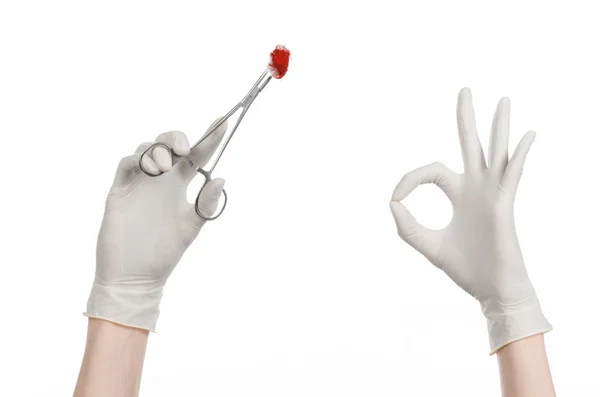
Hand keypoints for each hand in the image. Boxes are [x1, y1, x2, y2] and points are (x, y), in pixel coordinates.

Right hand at [85, 118, 227, 330]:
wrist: (134, 276)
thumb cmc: (164, 254)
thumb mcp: (192, 228)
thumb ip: (206, 204)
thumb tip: (222, 178)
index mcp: (179, 187)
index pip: (197, 156)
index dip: (209, 138)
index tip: (223, 122)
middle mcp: (160, 181)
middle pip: (168, 144)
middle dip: (177, 138)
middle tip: (185, 150)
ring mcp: (139, 183)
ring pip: (147, 148)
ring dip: (159, 150)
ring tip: (166, 168)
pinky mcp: (120, 190)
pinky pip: (127, 164)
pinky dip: (139, 159)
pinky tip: (150, 170)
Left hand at [389, 88, 551, 353]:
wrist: (490, 290)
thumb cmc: (465, 268)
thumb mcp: (428, 245)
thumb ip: (407, 227)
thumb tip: (392, 202)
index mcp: (458, 194)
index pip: (430, 171)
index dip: (409, 179)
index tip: (396, 197)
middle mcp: (476, 188)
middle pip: (471, 145)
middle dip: (466, 118)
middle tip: (463, 89)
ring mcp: (492, 195)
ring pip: (496, 152)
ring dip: (498, 126)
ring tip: (502, 99)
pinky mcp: (504, 206)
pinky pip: (513, 176)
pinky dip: (520, 155)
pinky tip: (527, 135)